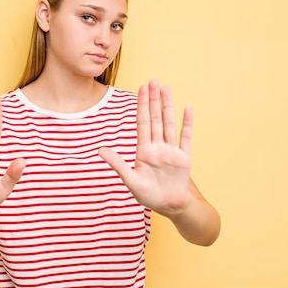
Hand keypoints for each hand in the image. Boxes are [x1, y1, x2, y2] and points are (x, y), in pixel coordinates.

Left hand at [99, 80, 191, 216]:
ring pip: (169, 124)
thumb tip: (100, 150)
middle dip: (153, 100)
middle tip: (152, 81)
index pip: (142, 123)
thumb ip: (117, 164)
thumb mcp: (130, 180)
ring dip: (167, 107)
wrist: (169, 206)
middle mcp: (157, 146)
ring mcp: (171, 150)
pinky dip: (187, 124)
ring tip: (166, 89)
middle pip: (155, 118)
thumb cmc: (148, 195)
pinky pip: (185, 138)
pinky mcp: (184, 157)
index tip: (141, 89)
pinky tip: (187, 110)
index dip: (142, 106)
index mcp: (143, 150)